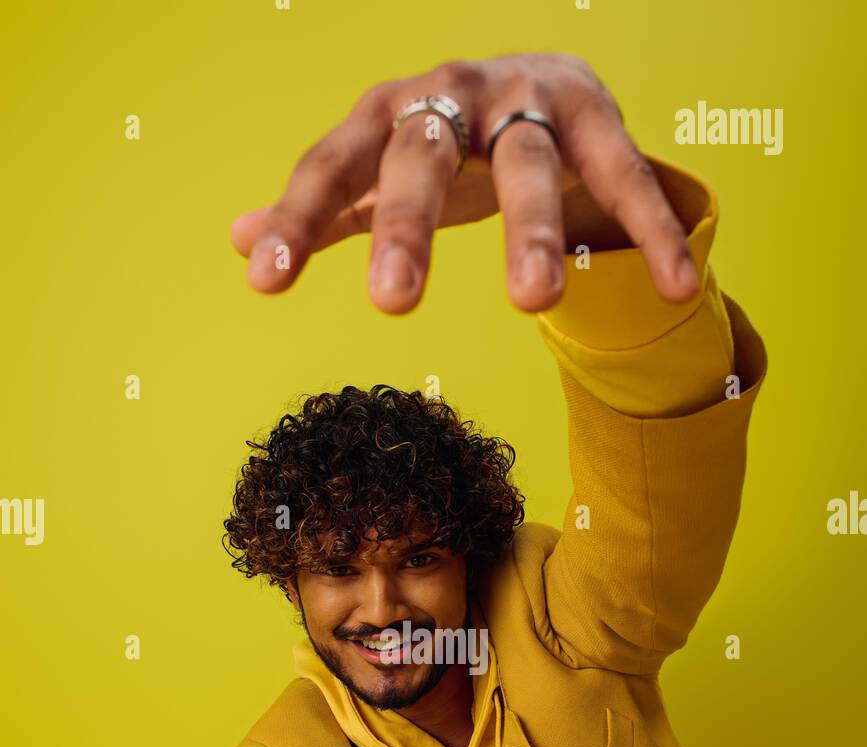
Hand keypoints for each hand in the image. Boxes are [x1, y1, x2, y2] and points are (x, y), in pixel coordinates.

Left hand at [230, 51, 699, 314]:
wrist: (541, 81)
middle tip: (393, 304)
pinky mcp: (597, 115)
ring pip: (526, 164)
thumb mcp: (384, 170)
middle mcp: (452, 96)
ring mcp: (527, 101)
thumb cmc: (450, 141)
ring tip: (534, 304)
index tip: (266, 281)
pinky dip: (650, 230)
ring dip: (532, 230)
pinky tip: (680, 287)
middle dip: (408, 226)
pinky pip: (625, 175)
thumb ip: (328, 209)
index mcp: (389, 114)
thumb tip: (237, 241)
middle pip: (422, 155)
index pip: (334, 164)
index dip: (299, 218)